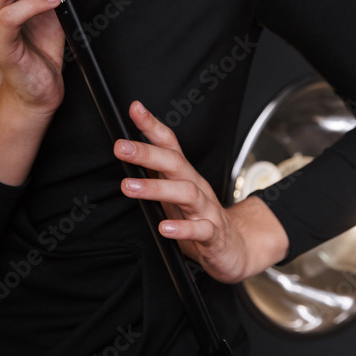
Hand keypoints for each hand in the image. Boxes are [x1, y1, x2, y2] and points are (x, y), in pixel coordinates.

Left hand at [114, 101, 288, 281]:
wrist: (234, 247)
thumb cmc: (198, 217)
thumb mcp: (174, 191)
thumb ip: (154, 174)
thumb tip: (127, 154)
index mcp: (185, 174)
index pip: (170, 144)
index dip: (152, 125)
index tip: (135, 109)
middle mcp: (197, 186)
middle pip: (175, 163)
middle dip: (147, 152)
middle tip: (121, 147)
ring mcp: (207, 209)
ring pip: (186, 192)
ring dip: (156, 188)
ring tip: (130, 187)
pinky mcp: (214, 235)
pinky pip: (201, 230)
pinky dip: (182, 229)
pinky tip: (164, 228)